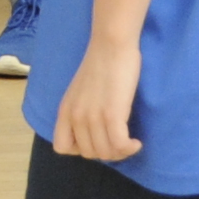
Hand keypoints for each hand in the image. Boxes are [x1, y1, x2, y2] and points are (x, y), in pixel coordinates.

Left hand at [52, 39, 142, 162]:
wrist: (111, 45)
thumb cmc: (100, 65)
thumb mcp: (79, 92)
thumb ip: (80, 111)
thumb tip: (92, 133)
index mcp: (64, 110)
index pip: (62, 147)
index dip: (80, 149)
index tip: (97, 139)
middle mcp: (75, 116)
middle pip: (88, 153)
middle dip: (106, 151)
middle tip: (119, 140)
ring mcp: (92, 116)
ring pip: (105, 153)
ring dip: (120, 152)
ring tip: (129, 141)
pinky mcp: (112, 114)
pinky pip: (119, 145)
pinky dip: (130, 148)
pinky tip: (137, 142)